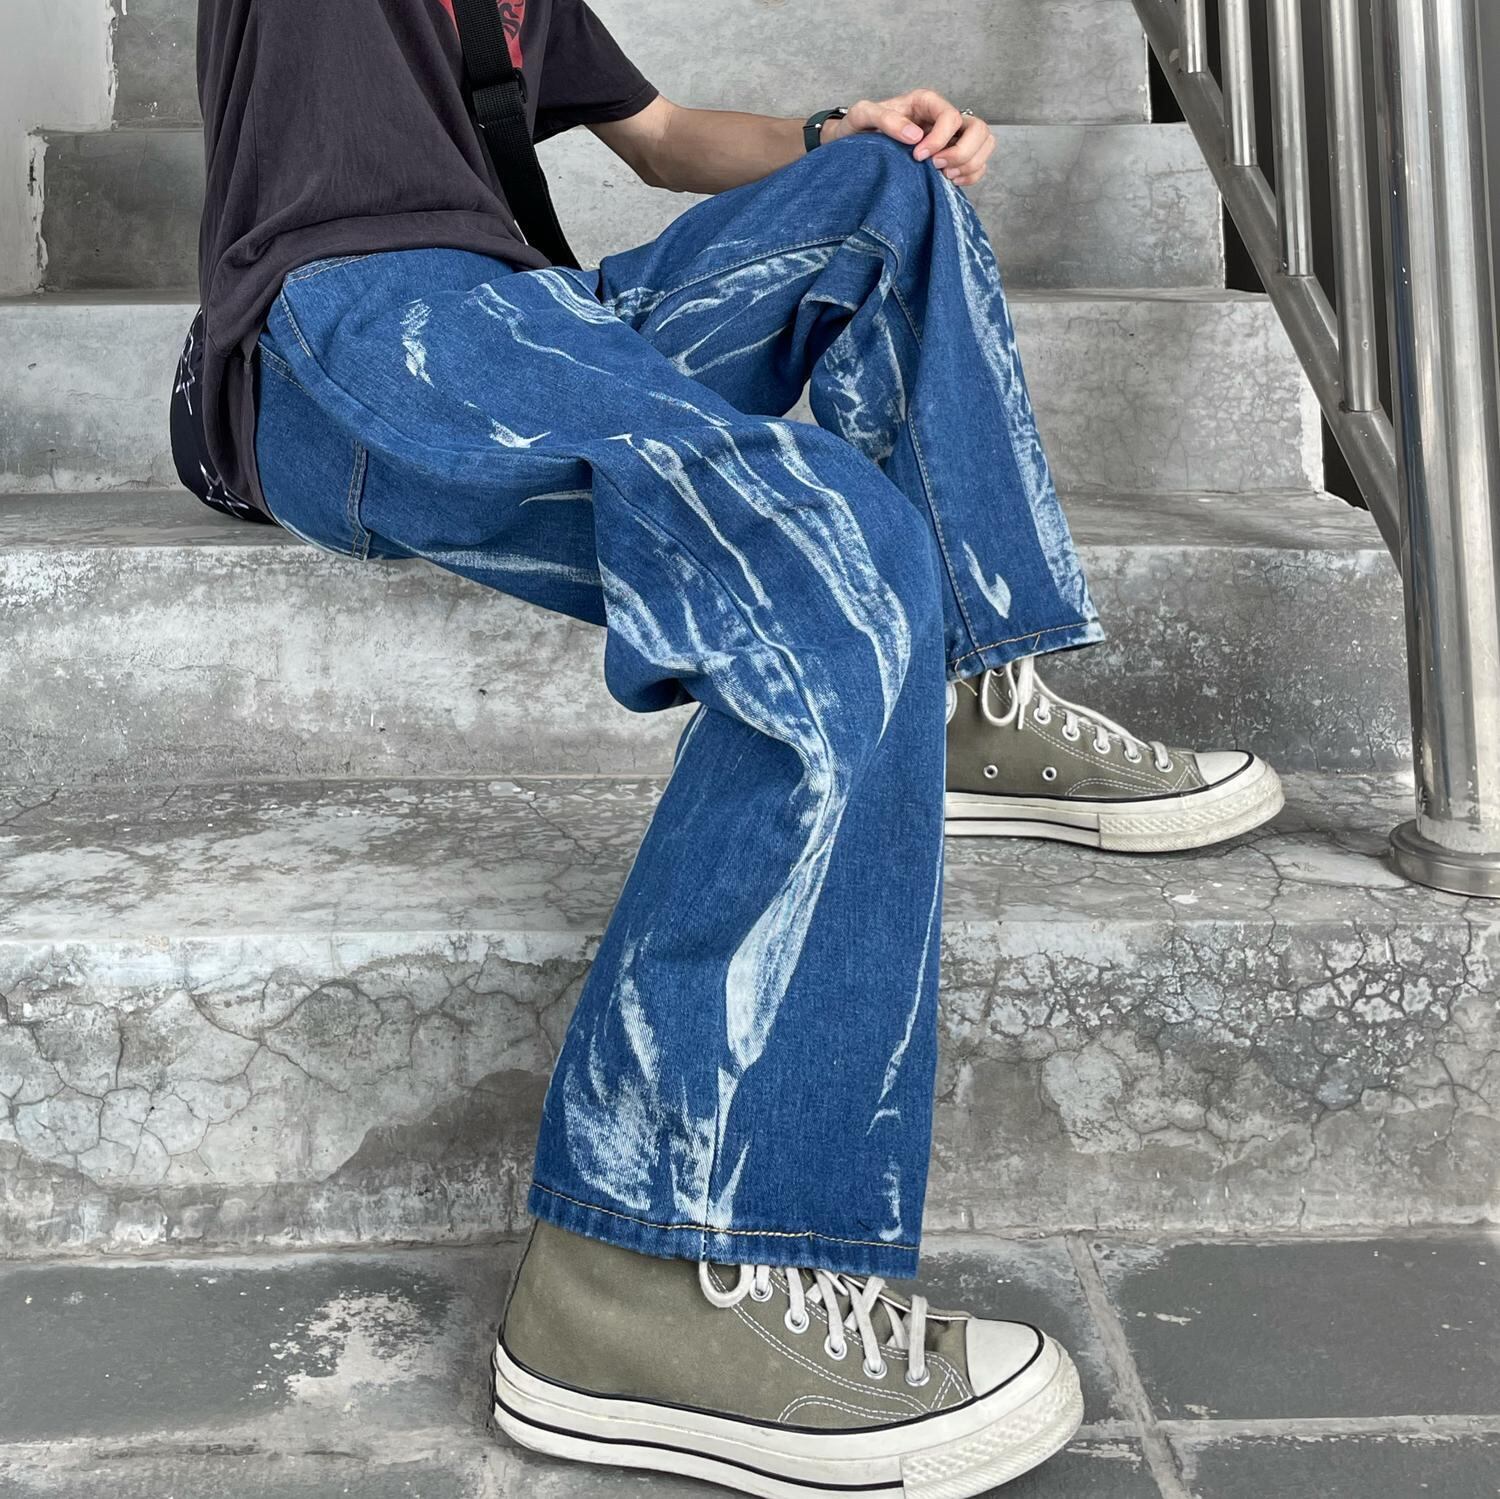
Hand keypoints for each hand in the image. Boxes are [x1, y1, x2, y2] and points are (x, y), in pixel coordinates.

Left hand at [823, 89, 994, 186]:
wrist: (853, 144)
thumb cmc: (858, 127)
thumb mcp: (863, 115)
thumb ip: (886, 120)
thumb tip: (915, 136)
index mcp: (926, 103)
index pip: (951, 116)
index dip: (940, 139)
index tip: (918, 157)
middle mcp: (943, 119)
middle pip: (979, 129)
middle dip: (962, 152)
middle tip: (937, 167)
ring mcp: (952, 138)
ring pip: (985, 145)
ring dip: (970, 164)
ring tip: (944, 176)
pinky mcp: (952, 157)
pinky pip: (978, 165)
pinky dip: (971, 176)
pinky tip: (949, 182)